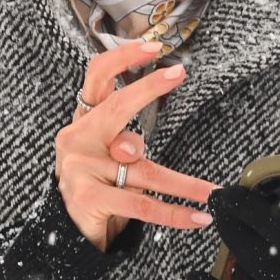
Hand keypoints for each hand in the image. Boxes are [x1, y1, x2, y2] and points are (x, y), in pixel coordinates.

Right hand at [54, 40, 218, 251]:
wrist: (68, 233)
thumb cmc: (96, 184)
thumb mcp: (108, 155)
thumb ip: (124, 140)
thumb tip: (137, 141)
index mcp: (84, 121)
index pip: (96, 76)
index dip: (122, 57)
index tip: (153, 47)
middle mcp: (78, 138)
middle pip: (115, 107)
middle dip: (147, 88)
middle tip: (177, 73)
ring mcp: (80, 168)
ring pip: (144, 169)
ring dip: (185, 185)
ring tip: (211, 192)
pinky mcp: (88, 198)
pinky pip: (142, 204)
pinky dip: (174, 213)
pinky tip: (198, 217)